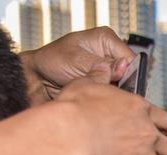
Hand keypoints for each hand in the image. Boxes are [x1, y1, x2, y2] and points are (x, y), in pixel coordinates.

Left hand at [20, 27, 134, 103]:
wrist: (35, 80)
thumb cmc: (50, 62)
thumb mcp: (77, 60)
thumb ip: (102, 65)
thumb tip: (123, 69)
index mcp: (105, 40)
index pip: (130, 59)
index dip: (128, 74)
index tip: (117, 83)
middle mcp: (108, 56)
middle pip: (129, 75)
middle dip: (120, 86)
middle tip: (106, 93)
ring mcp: (106, 73)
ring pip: (122, 88)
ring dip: (112, 95)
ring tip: (98, 98)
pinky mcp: (101, 87)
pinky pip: (112, 97)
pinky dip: (106, 102)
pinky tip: (97, 103)